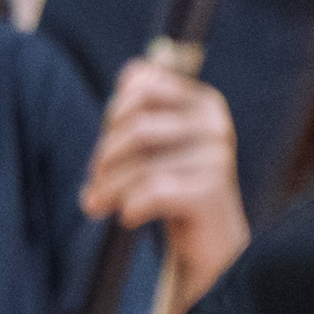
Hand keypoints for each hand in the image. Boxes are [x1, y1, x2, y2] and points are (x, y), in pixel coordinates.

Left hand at [84, 60, 250, 302]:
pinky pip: (153, 191)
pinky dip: (131, 207)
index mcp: (204, 103)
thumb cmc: (176, 189)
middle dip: (105, 159)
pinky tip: (129, 218)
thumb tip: (133, 68)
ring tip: (98, 205)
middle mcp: (216, 125)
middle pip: (138, 127)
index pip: (146, 86)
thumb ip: (143, 106)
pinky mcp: (212, 192)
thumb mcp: (156, 145)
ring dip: (109, 189)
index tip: (108, 141)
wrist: (210, 244)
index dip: (116, 114)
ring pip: (142, 164)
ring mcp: (218, 158)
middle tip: (94, 183)